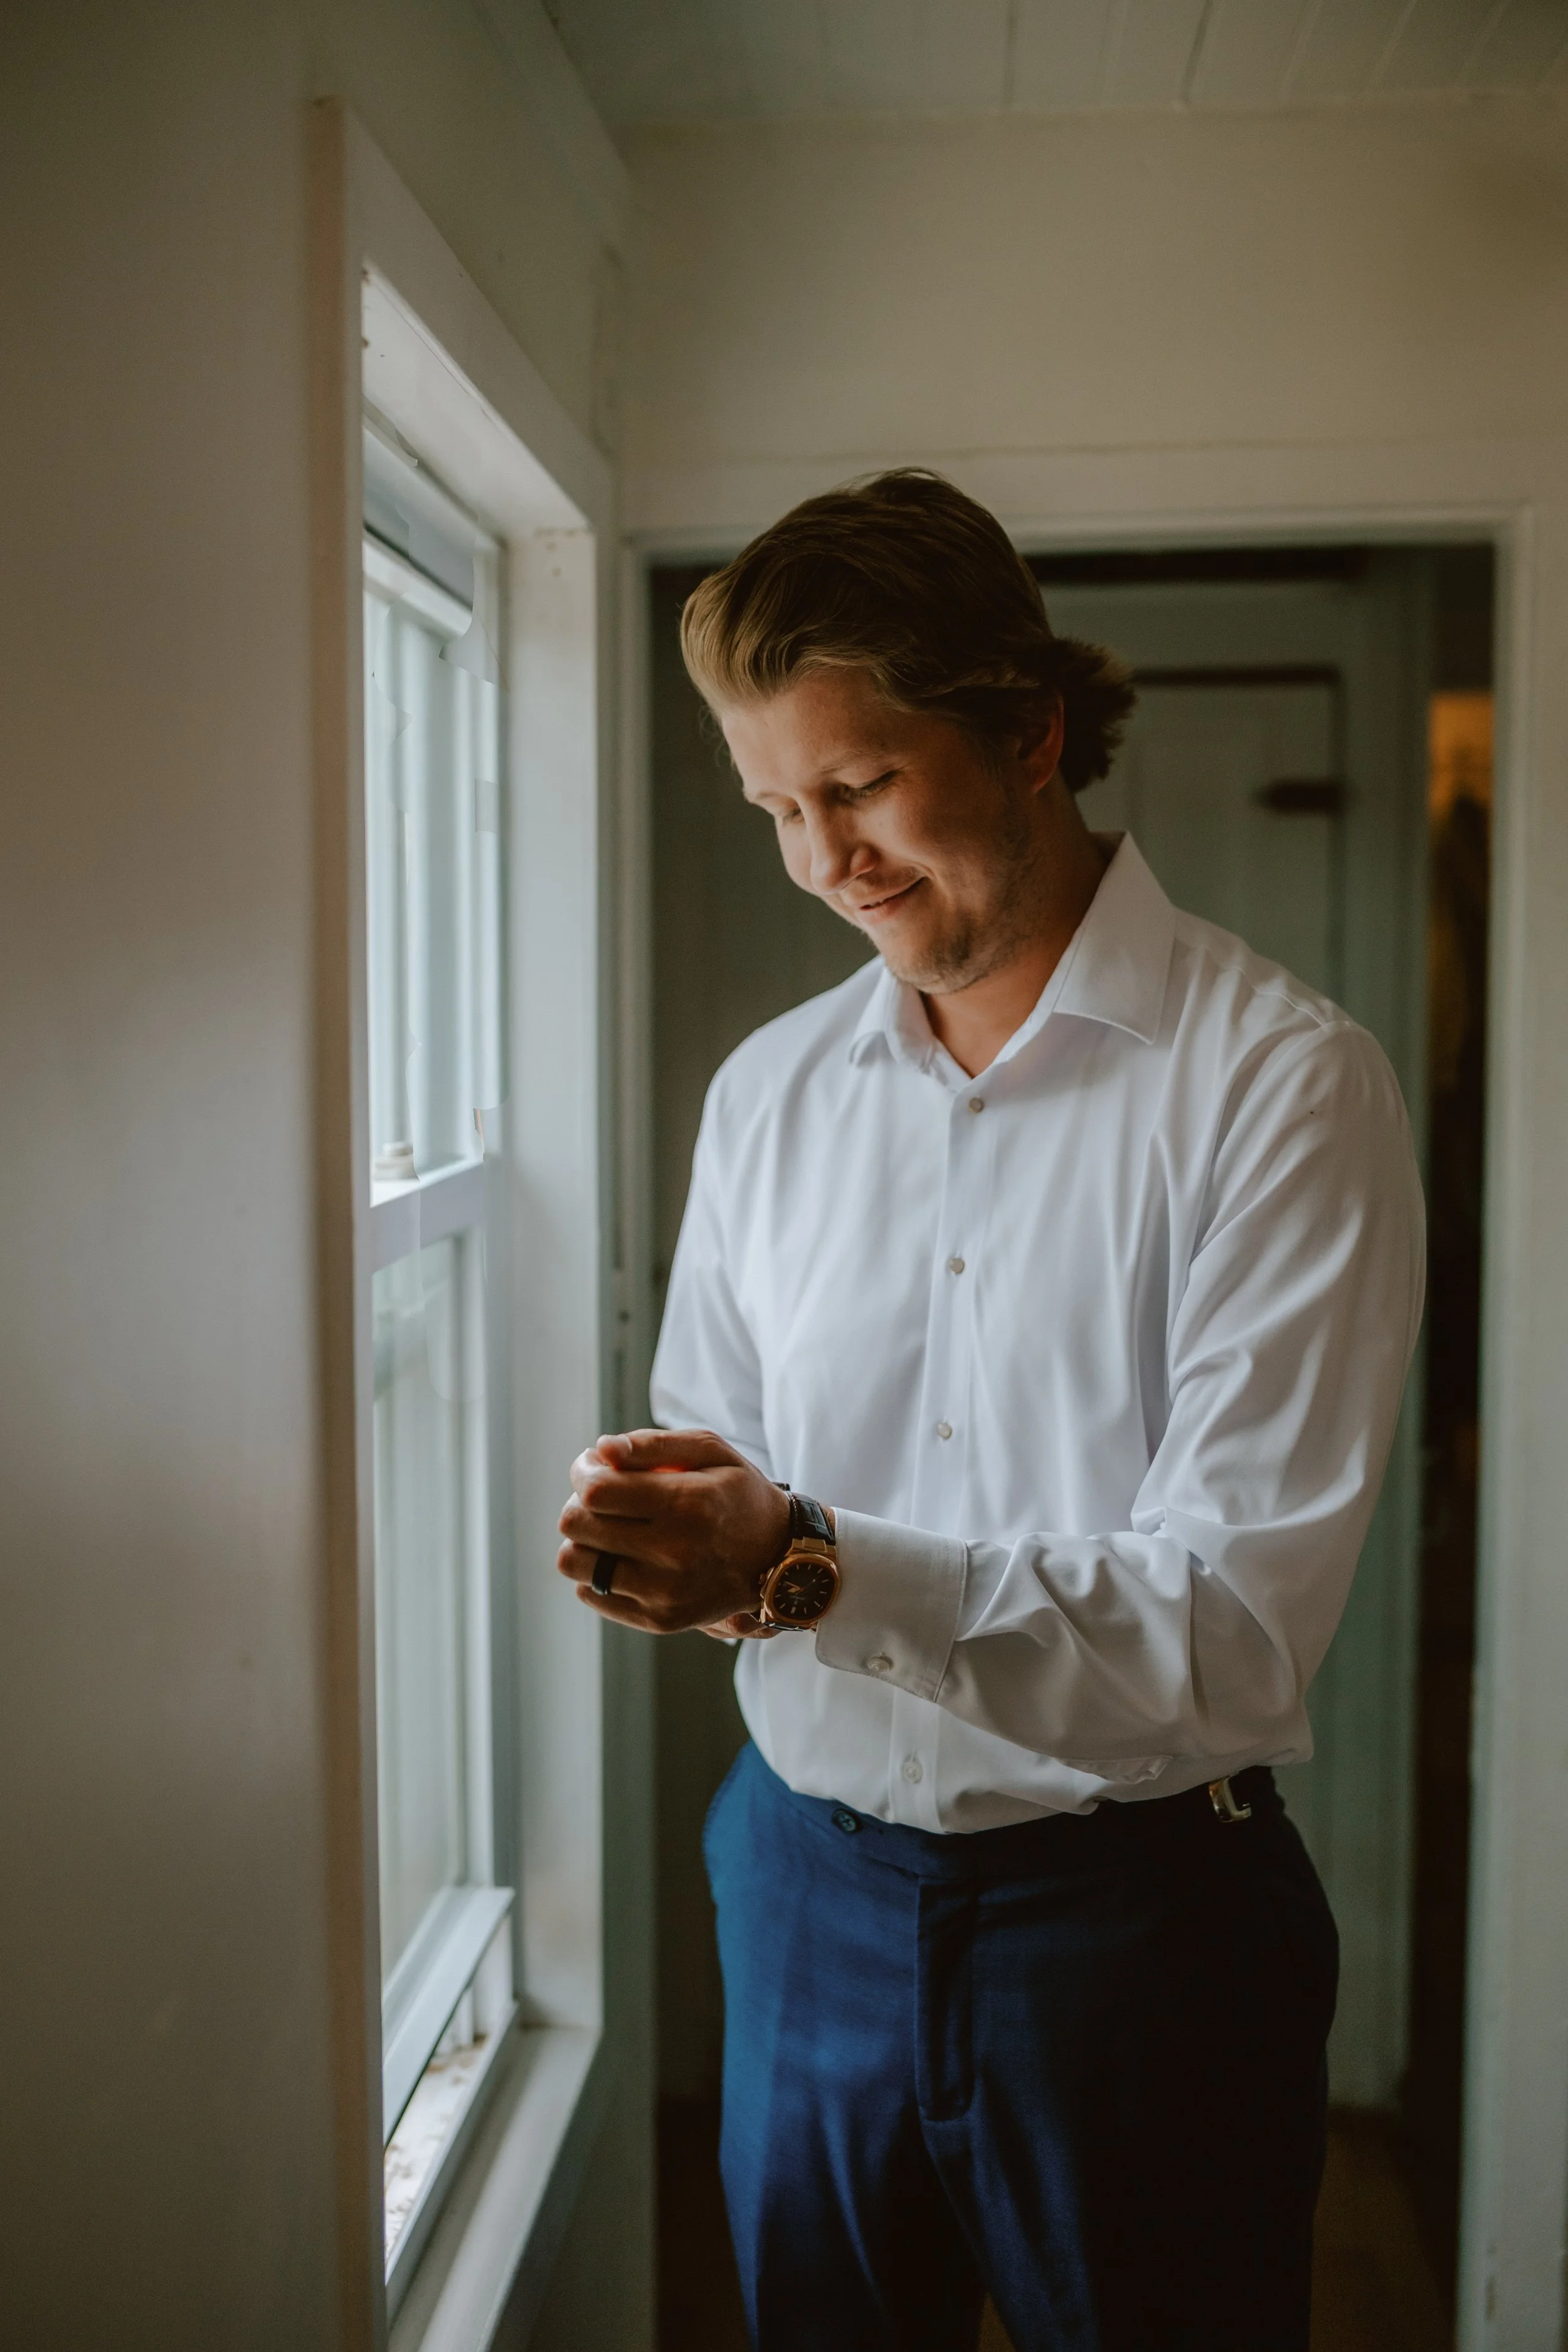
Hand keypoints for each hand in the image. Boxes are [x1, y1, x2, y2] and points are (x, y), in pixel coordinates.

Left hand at [557, 1428, 793, 1636]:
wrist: (778, 1558)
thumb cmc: (736, 1494)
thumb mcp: (711, 1451)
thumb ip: (653, 1444)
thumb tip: (602, 1449)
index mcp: (688, 1504)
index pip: (597, 1491)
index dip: (583, 1473)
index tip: (594, 1467)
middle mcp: (676, 1553)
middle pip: (577, 1525)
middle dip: (580, 1502)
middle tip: (603, 1498)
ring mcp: (666, 1593)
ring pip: (574, 1563)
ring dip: (583, 1540)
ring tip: (610, 1529)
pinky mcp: (660, 1620)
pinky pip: (591, 1593)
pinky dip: (596, 1572)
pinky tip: (623, 1557)